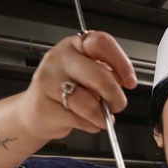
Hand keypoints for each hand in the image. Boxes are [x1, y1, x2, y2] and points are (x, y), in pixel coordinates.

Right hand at [21, 30, 138, 139]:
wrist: (37, 111)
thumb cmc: (66, 91)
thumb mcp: (88, 75)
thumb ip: (106, 74)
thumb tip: (124, 82)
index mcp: (75, 45)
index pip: (101, 42)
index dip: (121, 63)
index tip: (130, 81)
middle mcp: (60, 57)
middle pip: (100, 76)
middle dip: (116, 98)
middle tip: (117, 106)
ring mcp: (48, 79)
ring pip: (89, 103)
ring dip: (102, 117)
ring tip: (101, 118)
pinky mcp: (42, 104)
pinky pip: (78, 119)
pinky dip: (89, 125)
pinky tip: (84, 121)